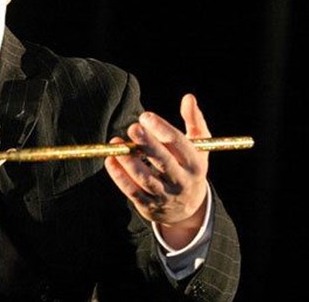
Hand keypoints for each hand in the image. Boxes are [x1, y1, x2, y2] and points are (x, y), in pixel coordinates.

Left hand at [104, 93, 210, 248]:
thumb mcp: (199, 147)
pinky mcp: (149, 206)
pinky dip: (119, 177)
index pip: (179, 145)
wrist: (187, 210)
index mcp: (195, 164)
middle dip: (148, 144)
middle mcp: (182, 182)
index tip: (146, 116)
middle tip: (133, 127)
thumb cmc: (189, 167)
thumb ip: (194, 121)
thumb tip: (188, 97)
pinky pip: (132, 191)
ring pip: (145, 178)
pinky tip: (109, 161)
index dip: (162, 129)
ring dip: (129, 161)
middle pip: (163, 162)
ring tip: (116, 143)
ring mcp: (165, 196)